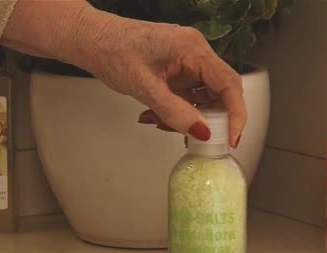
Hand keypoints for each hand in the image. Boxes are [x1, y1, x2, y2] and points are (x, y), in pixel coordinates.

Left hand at [78, 11, 246, 146]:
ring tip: (158, 122)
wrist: (91, 40)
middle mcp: (195, 52)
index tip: (231, 138)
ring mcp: (186, 60)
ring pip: (201, 97)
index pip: (229, 84)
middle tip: (191, 138)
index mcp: (193, 49)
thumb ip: (174, 112)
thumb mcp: (144, 87)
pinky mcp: (176, 68)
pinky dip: (175, 110)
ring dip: (186, 116)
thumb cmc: (112, 51)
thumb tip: (201, 132)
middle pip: (219, 92)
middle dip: (207, 118)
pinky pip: (187, 94)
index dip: (236, 114)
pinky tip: (154, 116)